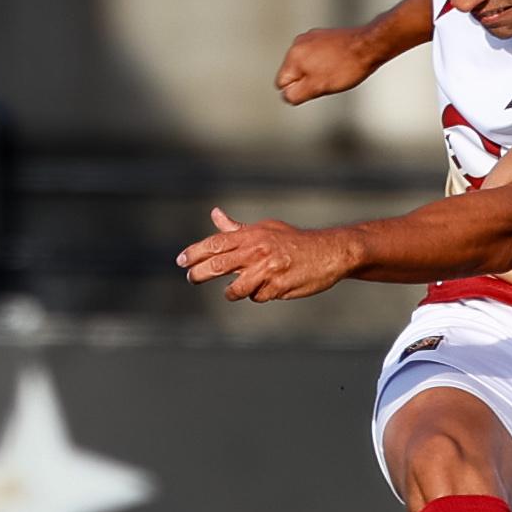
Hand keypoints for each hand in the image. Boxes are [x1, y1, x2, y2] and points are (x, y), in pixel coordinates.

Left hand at [178, 208, 362, 301]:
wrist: (330, 251)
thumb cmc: (294, 241)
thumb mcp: (266, 229)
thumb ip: (237, 228)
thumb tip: (215, 214)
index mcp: (252, 235)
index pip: (215, 243)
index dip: (194, 253)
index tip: (181, 261)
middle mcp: (258, 251)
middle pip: (218, 265)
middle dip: (199, 273)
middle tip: (191, 278)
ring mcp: (268, 270)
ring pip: (236, 289)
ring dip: (232, 292)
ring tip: (233, 291)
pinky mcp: (279, 287)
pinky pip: (258, 297)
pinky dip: (258, 295)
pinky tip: (266, 289)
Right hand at [274, 25, 381, 105]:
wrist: (369, 46)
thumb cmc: (346, 67)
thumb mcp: (318, 88)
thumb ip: (296, 94)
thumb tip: (286, 96)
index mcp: (293, 56)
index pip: (282, 83)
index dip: (298, 91)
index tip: (315, 87)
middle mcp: (298, 44)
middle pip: (294, 73)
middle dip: (307, 80)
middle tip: (327, 80)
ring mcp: (310, 37)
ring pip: (306, 65)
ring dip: (316, 72)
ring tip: (335, 71)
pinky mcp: (323, 35)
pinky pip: (317, 55)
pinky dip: (325, 62)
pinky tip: (339, 63)